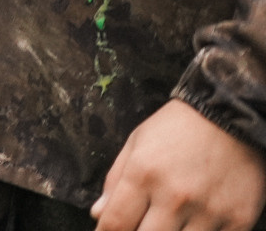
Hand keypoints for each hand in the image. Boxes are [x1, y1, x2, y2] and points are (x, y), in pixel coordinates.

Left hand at [93, 99, 265, 230]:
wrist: (230, 115)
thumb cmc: (177, 128)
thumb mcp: (136, 142)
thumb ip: (114, 180)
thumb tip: (98, 214)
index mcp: (143, 174)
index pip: (115, 223)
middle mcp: (174, 196)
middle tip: (140, 224)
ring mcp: (208, 211)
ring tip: (167, 222)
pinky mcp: (238, 219)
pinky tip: (194, 224)